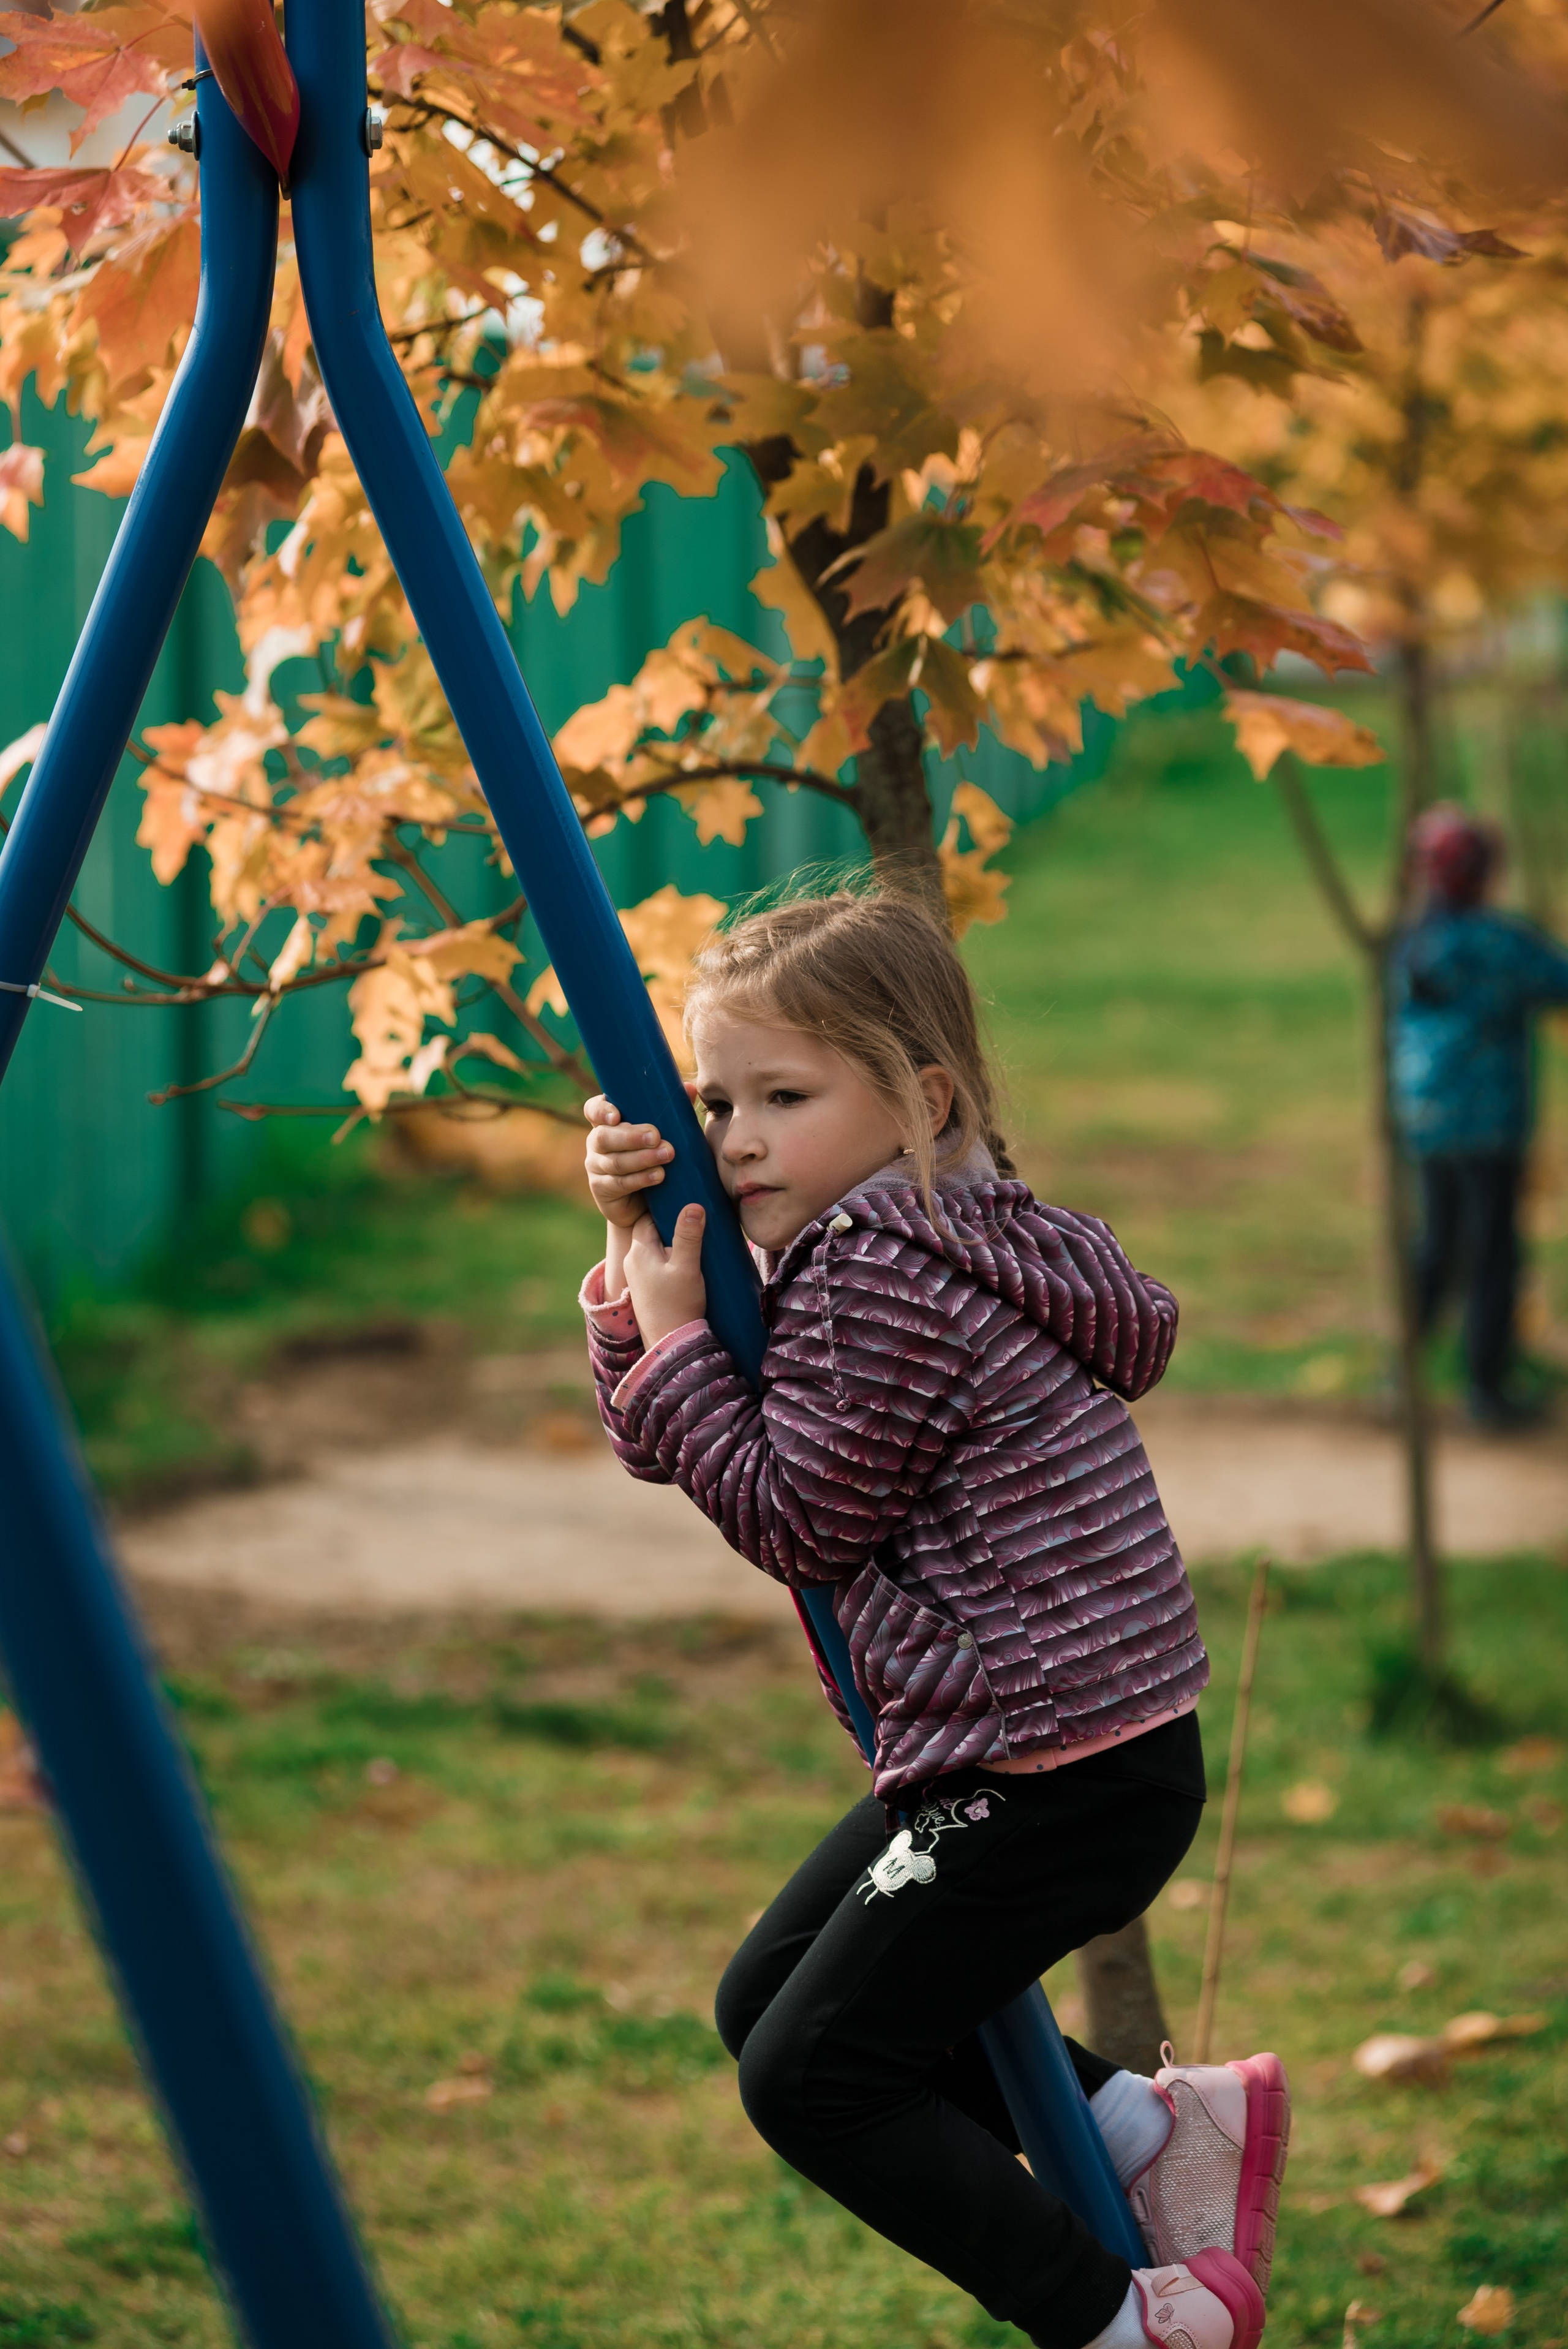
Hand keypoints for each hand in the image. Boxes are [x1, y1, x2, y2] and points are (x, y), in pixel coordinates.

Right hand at [584, 1093, 674, 1229]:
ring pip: (614, 1161)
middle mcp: (597, 1143)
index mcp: (608, 1123)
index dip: (601, 1110)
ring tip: (667, 1155)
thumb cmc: (659, 1157)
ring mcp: (596, 1167)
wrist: (655, 1199)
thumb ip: (675, 1111)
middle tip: (656, 1136)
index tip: (617, 1115)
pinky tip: (658, 1175)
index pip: (593, 1110)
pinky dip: (640, 1179)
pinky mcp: (602, 1189)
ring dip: (642, 1158)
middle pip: (603, 1137)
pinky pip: (619, 1183)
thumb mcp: (668, 1133)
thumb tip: (689, 1088)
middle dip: (631, 1136)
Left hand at [624, 1204, 706, 1345]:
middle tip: (694, 1223)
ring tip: (694, 1242)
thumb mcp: (686, 1266)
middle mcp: (632, 1262)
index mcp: (638, 1252)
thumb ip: (689, 1235)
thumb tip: (693, 1206)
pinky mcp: (646, 1289)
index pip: (647, 1218)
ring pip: (655, 1249)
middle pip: (651, 1233)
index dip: (666, 1210)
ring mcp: (638, 1277)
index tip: (685, 1205)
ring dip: (672, 1244)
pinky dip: (670, 1259)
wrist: (670, 1343)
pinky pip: (656, 1264)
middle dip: (670, 1226)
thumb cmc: (678, 1304)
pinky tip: (687, 1264)